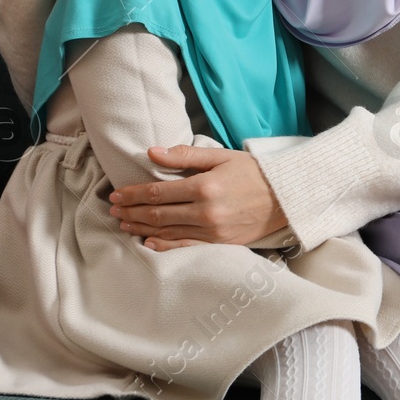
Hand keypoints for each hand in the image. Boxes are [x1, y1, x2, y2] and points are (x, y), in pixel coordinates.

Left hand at [106, 145, 290, 251]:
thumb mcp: (221, 157)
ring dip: (142, 228)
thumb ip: (185, 156)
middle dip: (132, 211)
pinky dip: (163, 246)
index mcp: (205, 186)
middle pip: (158, 213)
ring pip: (167, 232)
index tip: (117, 193)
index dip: (133, 193)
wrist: (286, 197)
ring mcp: (212, 231)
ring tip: (124, 223)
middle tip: (113, 209)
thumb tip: (152, 152)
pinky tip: (148, 242)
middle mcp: (206, 212)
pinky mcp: (219, 244)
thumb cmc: (254, 172)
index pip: (158, 192)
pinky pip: (185, 246)